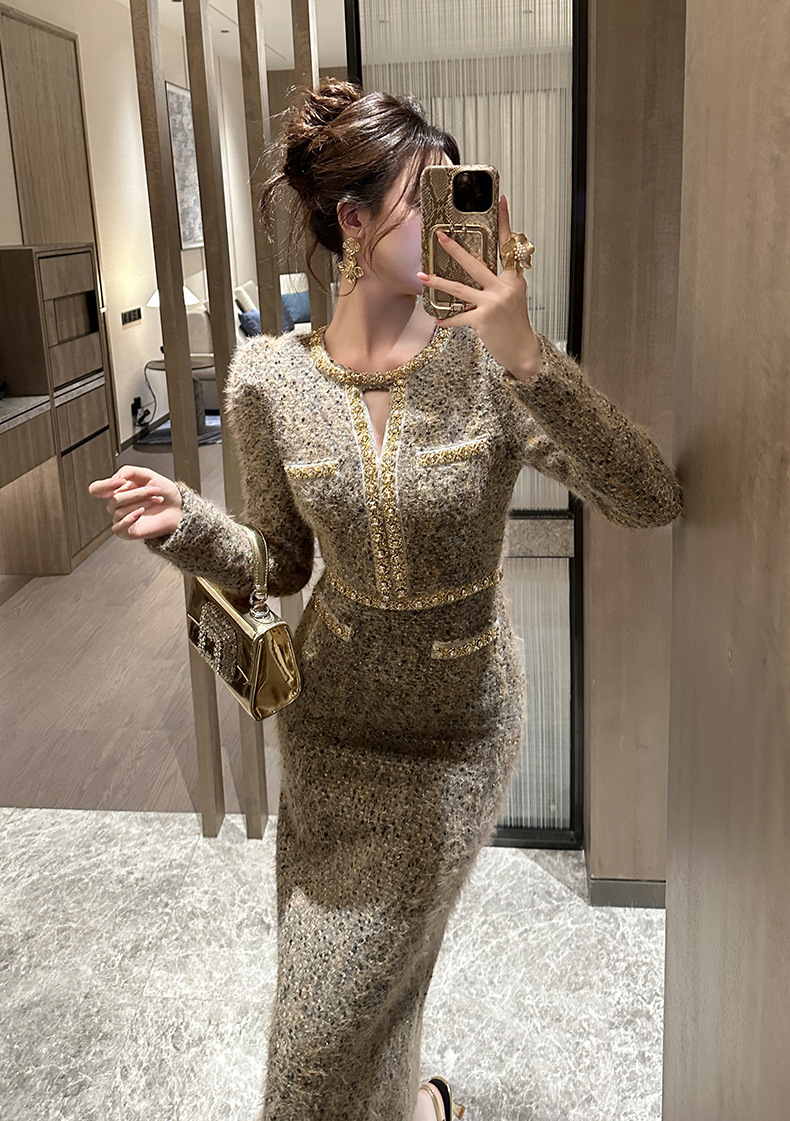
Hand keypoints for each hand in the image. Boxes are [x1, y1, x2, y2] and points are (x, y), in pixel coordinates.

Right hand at [88, 465, 182, 540]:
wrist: (178, 508)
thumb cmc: (163, 492)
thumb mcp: (148, 475)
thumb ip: (129, 472)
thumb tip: (114, 478)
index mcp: (118, 490)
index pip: (97, 489)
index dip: (105, 485)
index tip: (122, 481)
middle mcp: (117, 505)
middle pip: (114, 500)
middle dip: (137, 494)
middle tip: (154, 490)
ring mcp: (121, 519)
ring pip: (119, 511)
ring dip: (141, 503)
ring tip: (157, 499)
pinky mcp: (127, 532)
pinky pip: (119, 527)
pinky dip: (130, 518)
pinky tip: (141, 512)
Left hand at [416, 194, 541, 380]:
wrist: (522, 350)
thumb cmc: (515, 324)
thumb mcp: (512, 298)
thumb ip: (498, 283)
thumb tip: (476, 273)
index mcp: (513, 278)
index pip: (508, 245)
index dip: (504, 222)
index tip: (501, 201)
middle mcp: (504, 287)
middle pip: (475, 263)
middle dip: (455, 249)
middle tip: (440, 236)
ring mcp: (493, 303)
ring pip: (460, 289)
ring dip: (438, 283)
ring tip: (422, 276)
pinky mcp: (484, 319)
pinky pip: (459, 316)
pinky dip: (448, 319)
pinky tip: (437, 319)